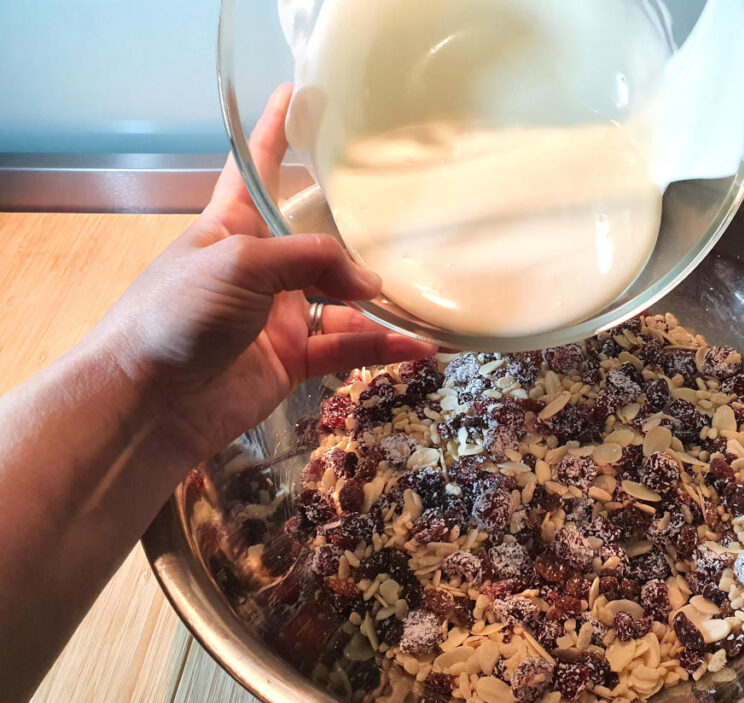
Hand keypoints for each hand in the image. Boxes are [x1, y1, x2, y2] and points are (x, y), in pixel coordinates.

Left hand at [96, 84, 436, 463]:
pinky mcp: (292, 360)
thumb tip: (370, 282)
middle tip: (408, 216)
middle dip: (356, 230)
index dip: (276, 130)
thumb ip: (309, 260)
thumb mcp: (240, 263)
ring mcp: (278, 315)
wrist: (150, 401)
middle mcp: (260, 267)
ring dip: (380, 302)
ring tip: (425, 297)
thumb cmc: (179, 312)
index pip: (257, 167)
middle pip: (317, 238)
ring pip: (341, 299)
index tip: (300, 93)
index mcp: (233, 226)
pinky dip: (380, 348)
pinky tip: (418, 347)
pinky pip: (346, 348)